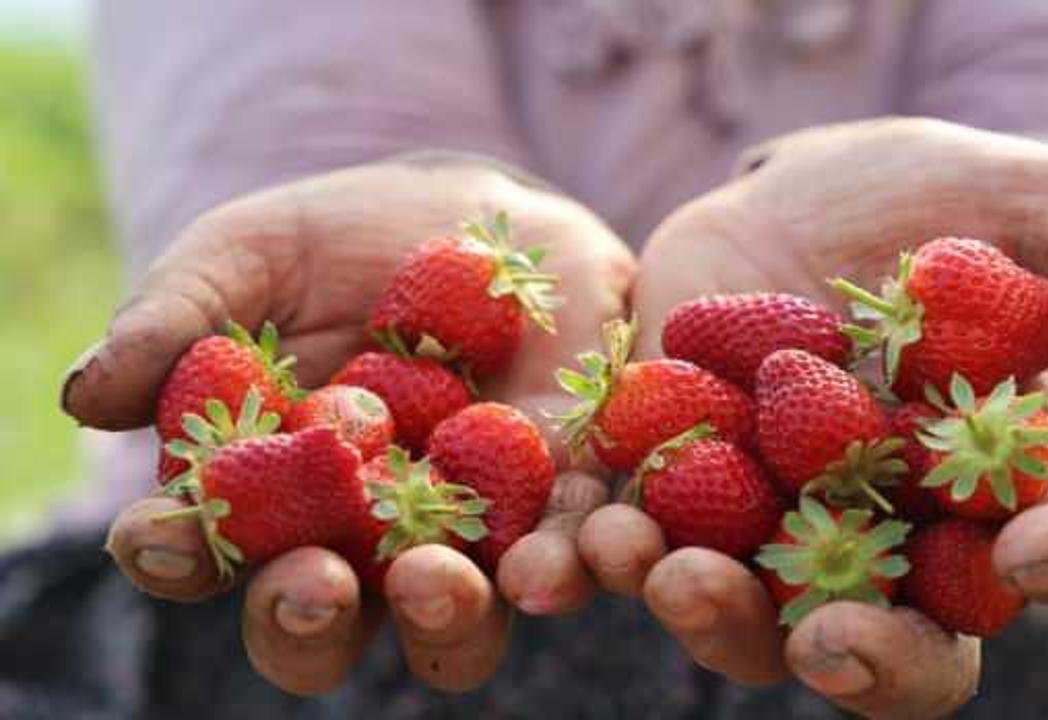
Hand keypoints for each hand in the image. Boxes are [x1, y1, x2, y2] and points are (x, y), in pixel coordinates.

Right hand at [62, 158, 634, 694]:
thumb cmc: (342, 242)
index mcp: (266, 495)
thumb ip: (177, 322)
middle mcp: (359, 539)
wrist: (481, 217)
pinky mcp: (559, 506)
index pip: (207, 548)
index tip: (161, 533)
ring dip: (437, 617)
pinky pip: (562, 557)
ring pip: (446, 618)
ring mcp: (464, 534)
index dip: (178, 553)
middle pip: (322, 617)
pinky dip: (558, 568)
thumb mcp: (249, 256)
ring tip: (432, 582)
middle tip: (311, 587)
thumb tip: (84, 397)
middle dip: (306, 617)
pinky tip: (550, 563)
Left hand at [577, 118, 1047, 717]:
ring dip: (711, 611)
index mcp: (999, 486)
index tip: (1036, 556)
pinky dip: (605, 554)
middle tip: (827, 638)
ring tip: (668, 571)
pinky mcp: (676, 486)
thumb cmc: (943, 204)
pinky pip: (640, 542)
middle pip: (896, 636)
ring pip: (754, 611)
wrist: (806, 194)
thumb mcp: (1041, 203)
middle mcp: (892, 532)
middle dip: (866, 653)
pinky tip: (580, 543)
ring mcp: (776, 521)